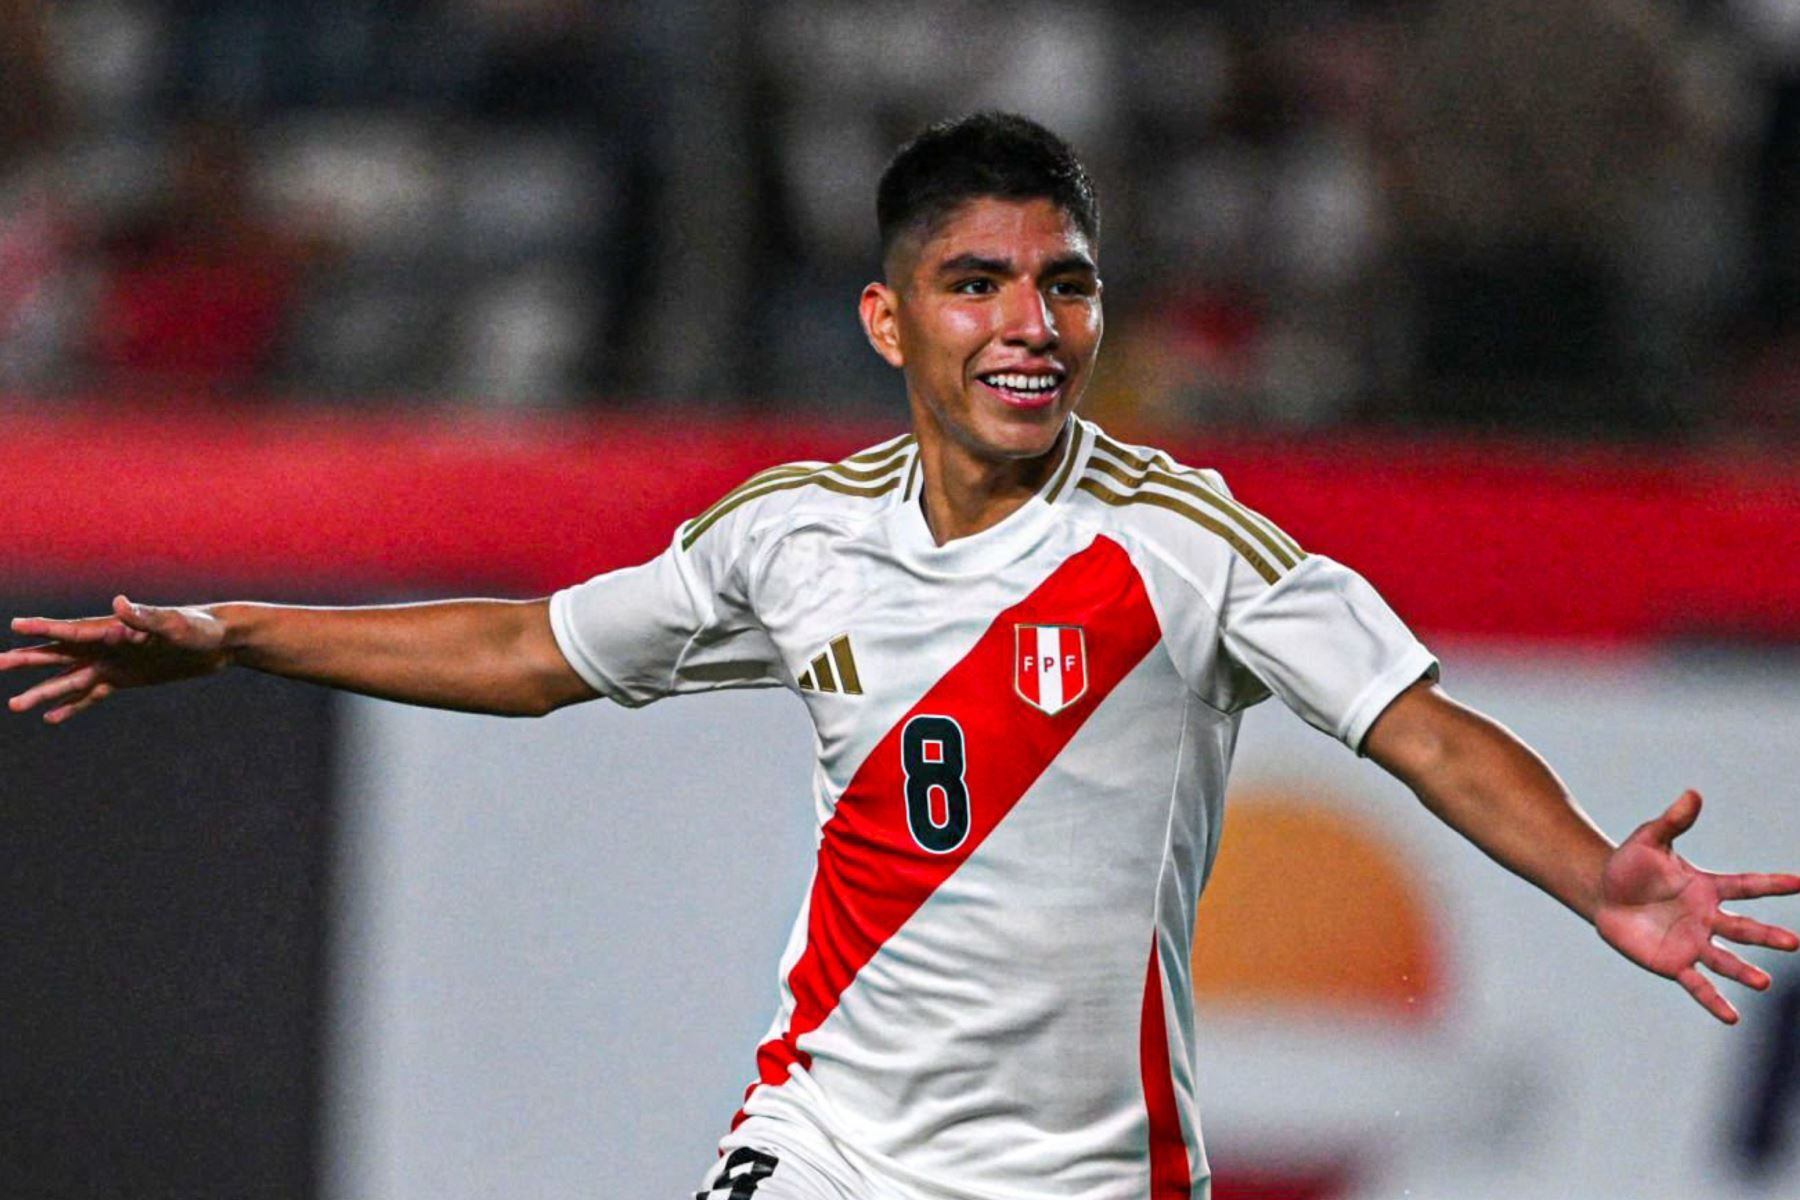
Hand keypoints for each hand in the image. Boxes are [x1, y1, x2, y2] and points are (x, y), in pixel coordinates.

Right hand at [2, 595, 230, 722]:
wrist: (221, 642)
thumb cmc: (200, 627)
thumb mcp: (175, 623)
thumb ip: (146, 617)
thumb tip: (119, 603)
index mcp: (115, 630)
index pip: (72, 630)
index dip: (44, 629)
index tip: (16, 626)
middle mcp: (108, 646)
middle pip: (60, 655)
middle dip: (28, 660)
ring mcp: (114, 664)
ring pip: (70, 680)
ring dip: (44, 692)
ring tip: (15, 705)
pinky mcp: (125, 679)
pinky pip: (92, 695)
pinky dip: (72, 706)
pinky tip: (50, 718)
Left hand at [1594, 790, 1799, 1022]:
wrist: (1604, 893)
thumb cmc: (1630, 865)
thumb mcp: (1649, 839)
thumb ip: (1673, 821)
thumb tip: (1693, 793)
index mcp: (1707, 888)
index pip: (1746, 886)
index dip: (1772, 884)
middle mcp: (1707, 919)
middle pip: (1743, 929)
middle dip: (1767, 935)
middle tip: (1794, 943)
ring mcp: (1693, 943)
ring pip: (1725, 960)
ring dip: (1744, 972)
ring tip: (1763, 983)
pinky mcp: (1674, 964)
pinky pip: (1698, 984)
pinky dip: (1714, 1000)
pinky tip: (1732, 1017)